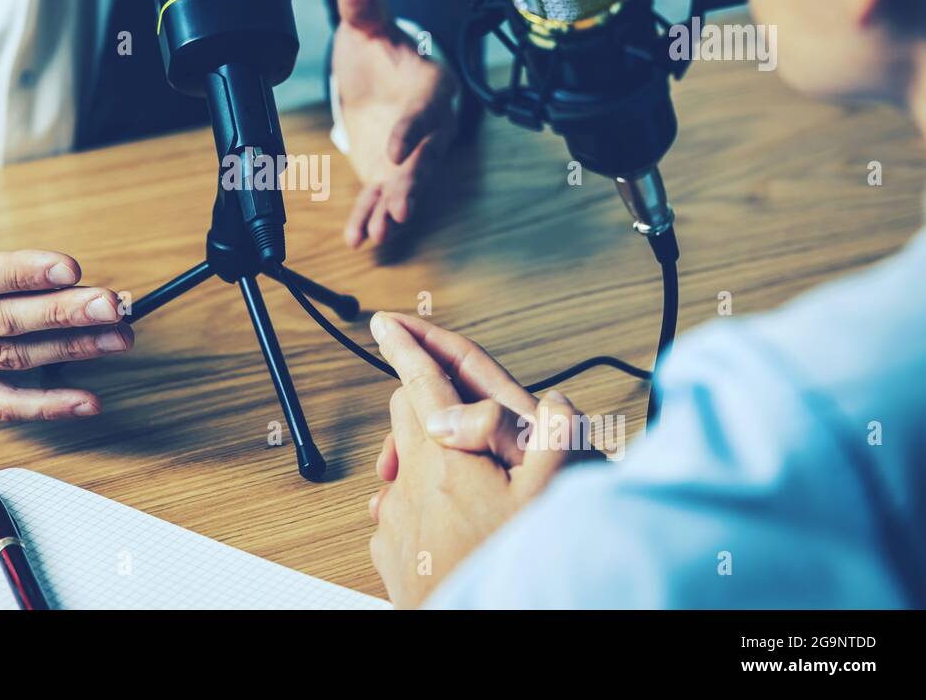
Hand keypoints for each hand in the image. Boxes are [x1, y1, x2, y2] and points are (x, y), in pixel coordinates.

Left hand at [332, 0, 459, 248]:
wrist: (377, 71)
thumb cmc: (380, 47)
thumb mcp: (369, 25)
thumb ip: (364, 10)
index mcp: (431, 86)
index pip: (427, 108)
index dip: (414, 129)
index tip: (396, 148)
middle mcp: (432, 126)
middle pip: (426, 157)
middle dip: (412, 184)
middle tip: (400, 208)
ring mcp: (413, 154)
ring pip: (408, 184)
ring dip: (394, 209)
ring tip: (380, 232)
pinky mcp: (391, 173)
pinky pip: (382, 198)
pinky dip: (370, 217)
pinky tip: (358, 238)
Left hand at [367, 312, 592, 607]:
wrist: (475, 619)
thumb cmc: (507, 565)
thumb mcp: (549, 500)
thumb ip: (554, 440)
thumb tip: (554, 403)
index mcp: (444, 458)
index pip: (419, 384)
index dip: (405, 346)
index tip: (386, 322)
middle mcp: (407, 483)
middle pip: (406, 417)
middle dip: (427, 405)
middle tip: (458, 414)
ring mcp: (393, 519)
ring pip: (403, 466)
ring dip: (428, 461)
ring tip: (470, 485)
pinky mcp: (388, 550)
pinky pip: (400, 509)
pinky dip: (420, 504)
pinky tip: (453, 524)